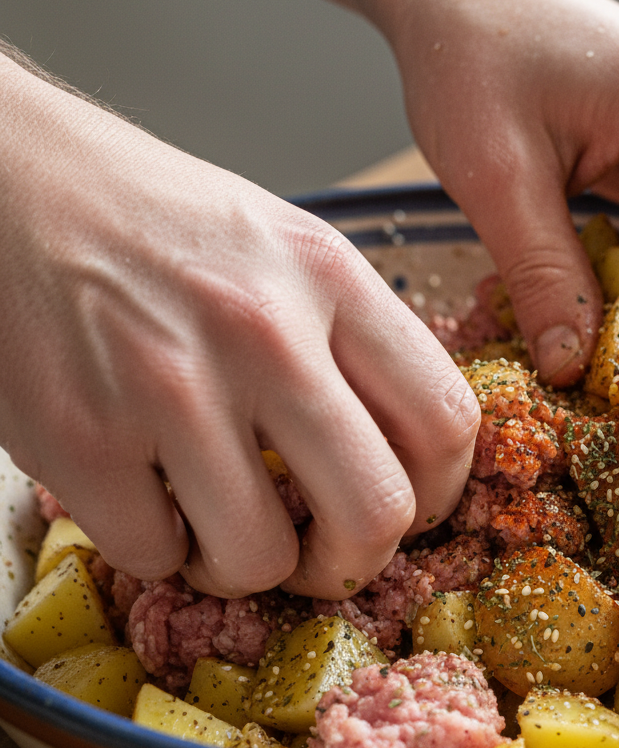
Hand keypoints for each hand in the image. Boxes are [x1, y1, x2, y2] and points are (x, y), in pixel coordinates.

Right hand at [0, 56, 478, 598]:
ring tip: (221, 525)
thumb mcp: (287, 249)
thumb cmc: (161, 223)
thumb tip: (407, 454)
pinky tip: (149, 498)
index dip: (443, 492)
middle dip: (357, 561)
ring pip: (261, 559)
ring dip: (248, 567)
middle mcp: (263, 332)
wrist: (14, 181)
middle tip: (326, 555)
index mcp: (330, 277)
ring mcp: (168, 387)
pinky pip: (156, 556)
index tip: (416, 509)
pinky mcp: (78, 438)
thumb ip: (356, 342)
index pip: (446, 420)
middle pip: (377, 511)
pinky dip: (160, 549)